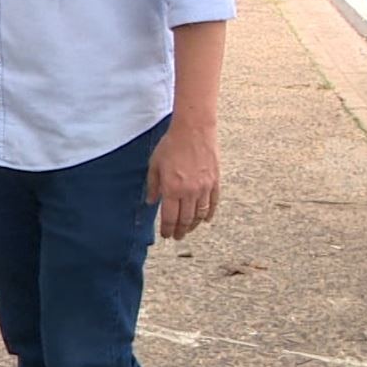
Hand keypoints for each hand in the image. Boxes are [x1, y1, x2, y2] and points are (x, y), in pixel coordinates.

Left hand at [147, 123, 219, 239]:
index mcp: (171, 188)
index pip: (169, 217)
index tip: (166, 235)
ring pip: (200, 214)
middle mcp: (189, 192)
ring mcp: (204, 188)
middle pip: (185, 220)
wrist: (194, 130)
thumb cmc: (171, 145)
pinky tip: (205, 220)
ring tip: (189, 230)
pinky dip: (209, 214)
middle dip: (180, 231)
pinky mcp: (215, 182)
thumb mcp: (155, 164)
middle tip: (177, 237)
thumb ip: (153, 185)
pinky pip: (213, 204)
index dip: (167, 229)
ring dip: (194, 225)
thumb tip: (151, 202)